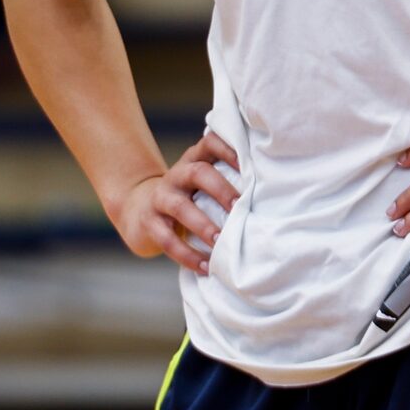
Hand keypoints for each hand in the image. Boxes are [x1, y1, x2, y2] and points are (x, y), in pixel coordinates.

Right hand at [114, 131, 240, 274]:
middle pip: (198, 172)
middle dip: (221, 189)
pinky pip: (167, 239)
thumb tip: (270, 192)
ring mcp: (160, 197)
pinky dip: (187, 255)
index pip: (210, 142)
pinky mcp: (149, 223)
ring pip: (181, 207)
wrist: (139, 209)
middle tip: (240, 207)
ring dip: (204, 225)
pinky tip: (205, 266)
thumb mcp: (202, 180)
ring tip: (221, 240)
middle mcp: (176, 174)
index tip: (247, 164)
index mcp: (194, 159)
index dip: (228, 149)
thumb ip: (226, 177)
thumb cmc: (189, 195)